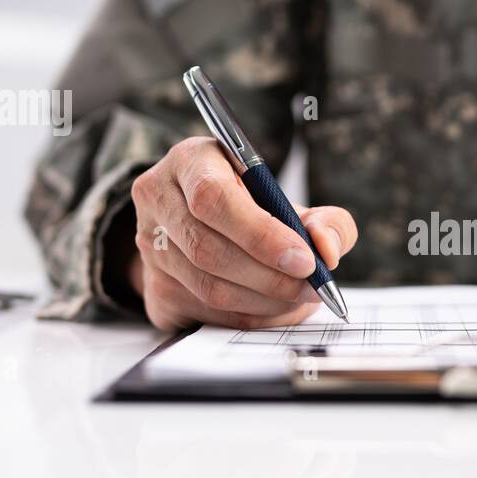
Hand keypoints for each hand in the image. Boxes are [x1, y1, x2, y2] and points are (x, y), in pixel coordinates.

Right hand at [129, 137, 356, 331]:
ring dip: (265, 301)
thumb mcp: (294, 202)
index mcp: (191, 160)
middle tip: (311, 286)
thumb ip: (326, 221)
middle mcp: (158, 200)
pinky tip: (275, 308)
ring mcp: (149, 248)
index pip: (213, 198)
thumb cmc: (253, 208)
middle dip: (269, 276)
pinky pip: (206, 315)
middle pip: (207, 249)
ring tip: (300, 297)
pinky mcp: (156, 290)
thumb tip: (327, 250)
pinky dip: (251, 317)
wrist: (207, 228)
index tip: (305, 259)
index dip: (261, 234)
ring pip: (208, 288)